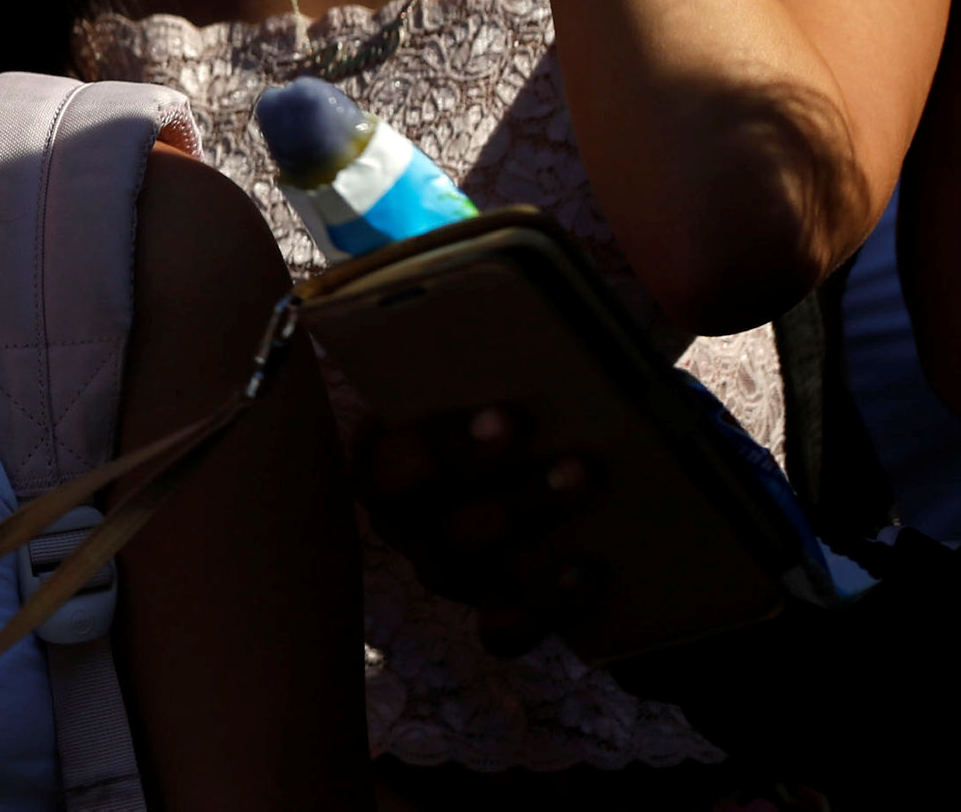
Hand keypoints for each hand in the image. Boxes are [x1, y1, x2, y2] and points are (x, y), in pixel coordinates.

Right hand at [359, 403, 606, 656]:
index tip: (509, 416)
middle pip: (439, 521)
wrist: (524, 481)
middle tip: (572, 457)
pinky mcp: (491, 617)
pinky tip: (589, 570)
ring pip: (466, 567)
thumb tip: (526, 341)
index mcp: (384, 467)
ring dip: (531, 528)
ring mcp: (448, 577)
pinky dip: (546, 605)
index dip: (443, 445)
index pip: (388, 466)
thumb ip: (484, 378)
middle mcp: (406, 528)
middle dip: (506, 490)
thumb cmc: (499, 421)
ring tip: (586, 482)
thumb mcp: (478, 395)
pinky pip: (505, 631)